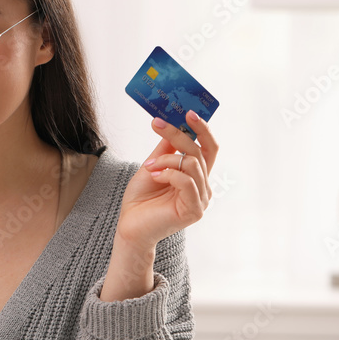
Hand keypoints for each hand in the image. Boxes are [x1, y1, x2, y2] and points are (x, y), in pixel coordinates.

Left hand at [115, 111, 218, 251]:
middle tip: (157, 123)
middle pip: (198, 151)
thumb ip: (166, 149)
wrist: (129, 227)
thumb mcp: (153, 166)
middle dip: (178, 134)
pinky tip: (154, 177)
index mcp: (196, 176)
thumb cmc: (141, 200)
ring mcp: (201, 199)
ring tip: (149, 166)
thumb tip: (175, 124)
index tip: (187, 112)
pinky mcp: (194, 210)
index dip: (203, 129)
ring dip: (166, 159)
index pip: (208, 148)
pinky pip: (186, 181)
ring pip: (191, 163)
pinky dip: (168, 173)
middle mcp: (203, 187)